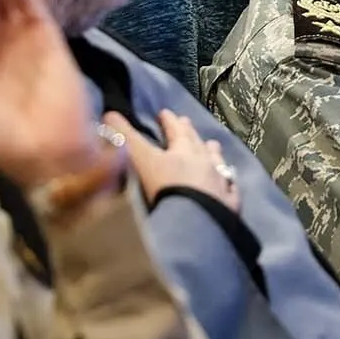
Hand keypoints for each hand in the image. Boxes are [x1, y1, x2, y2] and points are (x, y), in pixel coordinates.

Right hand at [118, 108, 240, 212]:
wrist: (196, 226)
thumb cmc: (165, 192)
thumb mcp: (140, 161)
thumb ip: (123, 138)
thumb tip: (108, 114)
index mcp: (181, 152)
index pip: (173, 131)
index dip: (167, 121)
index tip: (165, 112)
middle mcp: (203, 163)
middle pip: (196, 143)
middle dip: (189, 131)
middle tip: (186, 121)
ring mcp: (220, 184)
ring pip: (217, 161)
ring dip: (212, 151)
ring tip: (212, 144)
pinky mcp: (229, 206)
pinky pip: (231, 190)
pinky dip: (228, 183)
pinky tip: (230, 183)